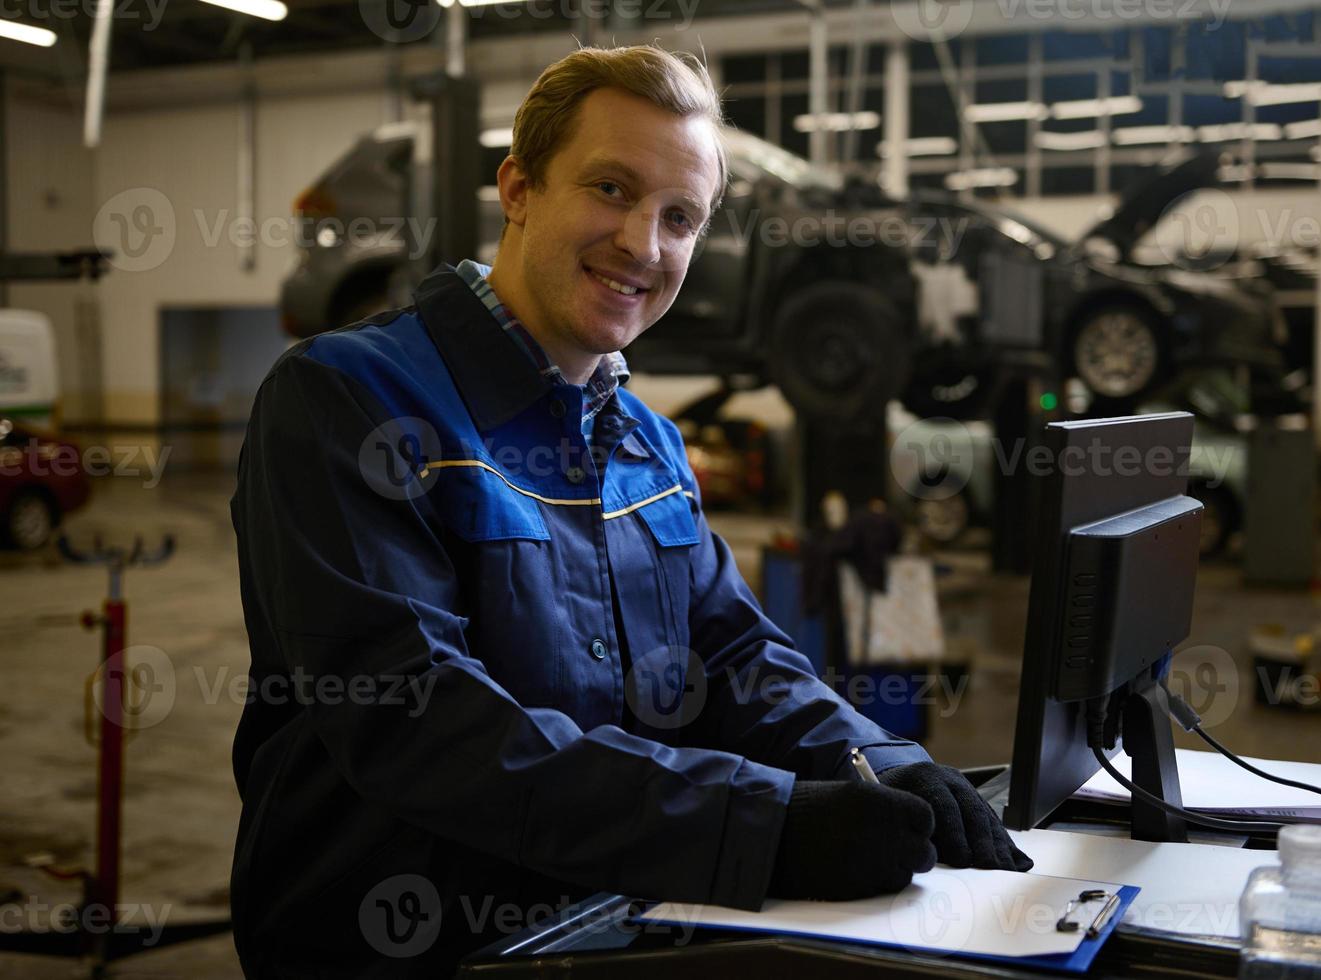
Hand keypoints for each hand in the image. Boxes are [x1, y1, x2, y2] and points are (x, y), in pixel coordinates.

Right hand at [767, 780, 937, 900]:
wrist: (770, 834)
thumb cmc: (805, 810)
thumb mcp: (847, 794)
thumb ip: (881, 808)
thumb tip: (907, 825)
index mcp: (879, 801)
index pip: (925, 817)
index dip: (919, 825)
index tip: (911, 828)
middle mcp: (882, 832)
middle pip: (924, 852)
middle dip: (916, 853)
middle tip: (900, 852)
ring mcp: (872, 862)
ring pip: (907, 874)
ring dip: (896, 869)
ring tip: (872, 860)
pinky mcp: (859, 887)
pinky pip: (885, 889)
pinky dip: (878, 883)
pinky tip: (858, 871)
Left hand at [875, 762, 1032, 871]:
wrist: (899, 776)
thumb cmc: (891, 800)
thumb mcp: (892, 807)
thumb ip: (910, 828)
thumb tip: (927, 858)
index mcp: (925, 777)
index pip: (944, 805)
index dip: (955, 834)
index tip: (962, 860)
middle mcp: (950, 779)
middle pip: (972, 810)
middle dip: (983, 842)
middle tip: (990, 867)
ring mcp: (966, 788)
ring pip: (987, 817)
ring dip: (1000, 845)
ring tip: (1007, 869)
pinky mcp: (976, 800)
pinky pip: (994, 822)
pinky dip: (1005, 842)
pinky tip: (1017, 860)